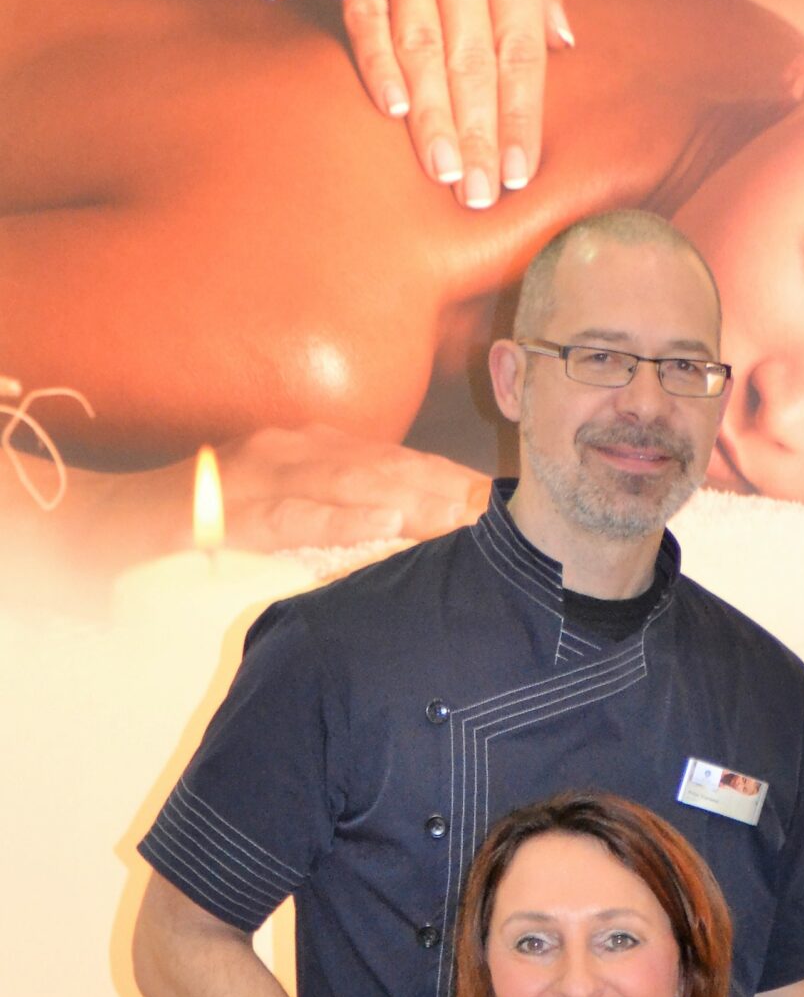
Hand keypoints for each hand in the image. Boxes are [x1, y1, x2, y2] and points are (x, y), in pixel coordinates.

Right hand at [217, 427, 489, 550]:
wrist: (112, 524)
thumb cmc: (202, 527)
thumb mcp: (282, 517)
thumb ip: (336, 522)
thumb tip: (398, 542)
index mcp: (306, 453)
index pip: (392, 463)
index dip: (446, 480)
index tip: (496, 502)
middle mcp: (291, 453)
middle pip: (385, 469)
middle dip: (444, 489)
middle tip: (499, 514)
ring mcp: (261, 477)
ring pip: (351, 485)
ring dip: (412, 500)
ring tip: (462, 517)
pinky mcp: (234, 511)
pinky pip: (297, 516)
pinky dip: (343, 520)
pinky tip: (385, 528)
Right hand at [339, 0, 572, 207]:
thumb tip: (563, 43)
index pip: (521, 50)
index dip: (521, 115)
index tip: (517, 176)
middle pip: (472, 56)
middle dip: (476, 129)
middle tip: (475, 195)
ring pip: (421, 36)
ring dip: (428, 106)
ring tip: (436, 164)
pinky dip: (370, 49)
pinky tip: (384, 98)